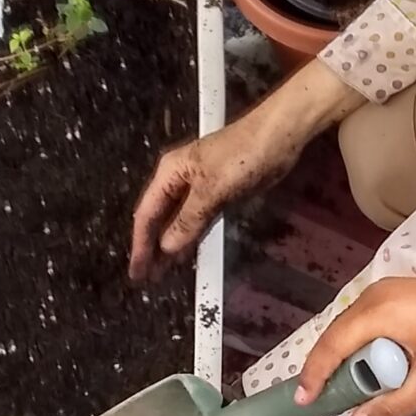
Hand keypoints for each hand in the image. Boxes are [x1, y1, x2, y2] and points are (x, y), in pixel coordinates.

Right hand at [129, 60, 362, 282]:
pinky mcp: (218, 194)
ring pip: (177, 222)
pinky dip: (189, 237)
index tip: (137, 272)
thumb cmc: (242, 157)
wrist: (279, 136)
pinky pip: (197, 221)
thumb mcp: (212, 190)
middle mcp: (178, 180)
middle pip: (158, 219)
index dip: (140, 244)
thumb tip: (167, 248)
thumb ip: (188, 220)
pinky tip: (186, 254)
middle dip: (152, 248)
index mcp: (170, 173)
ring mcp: (198, 187)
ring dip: (170, 246)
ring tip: (162, 274)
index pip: (146, 214)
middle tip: (146, 279)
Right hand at [294, 267, 415, 415]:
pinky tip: (369, 364)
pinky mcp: (396, 291)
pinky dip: (360, 342)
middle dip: (326, 366)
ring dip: (346, 355)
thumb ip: (394, 405)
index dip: (314, 374)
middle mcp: (375, 294)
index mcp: (380, 312)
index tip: (303, 401)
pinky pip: (365, 319)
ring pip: (350, 325)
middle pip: (337, 333)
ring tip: (344, 387)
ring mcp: (385, 288)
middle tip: (320, 400)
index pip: (332, 344)